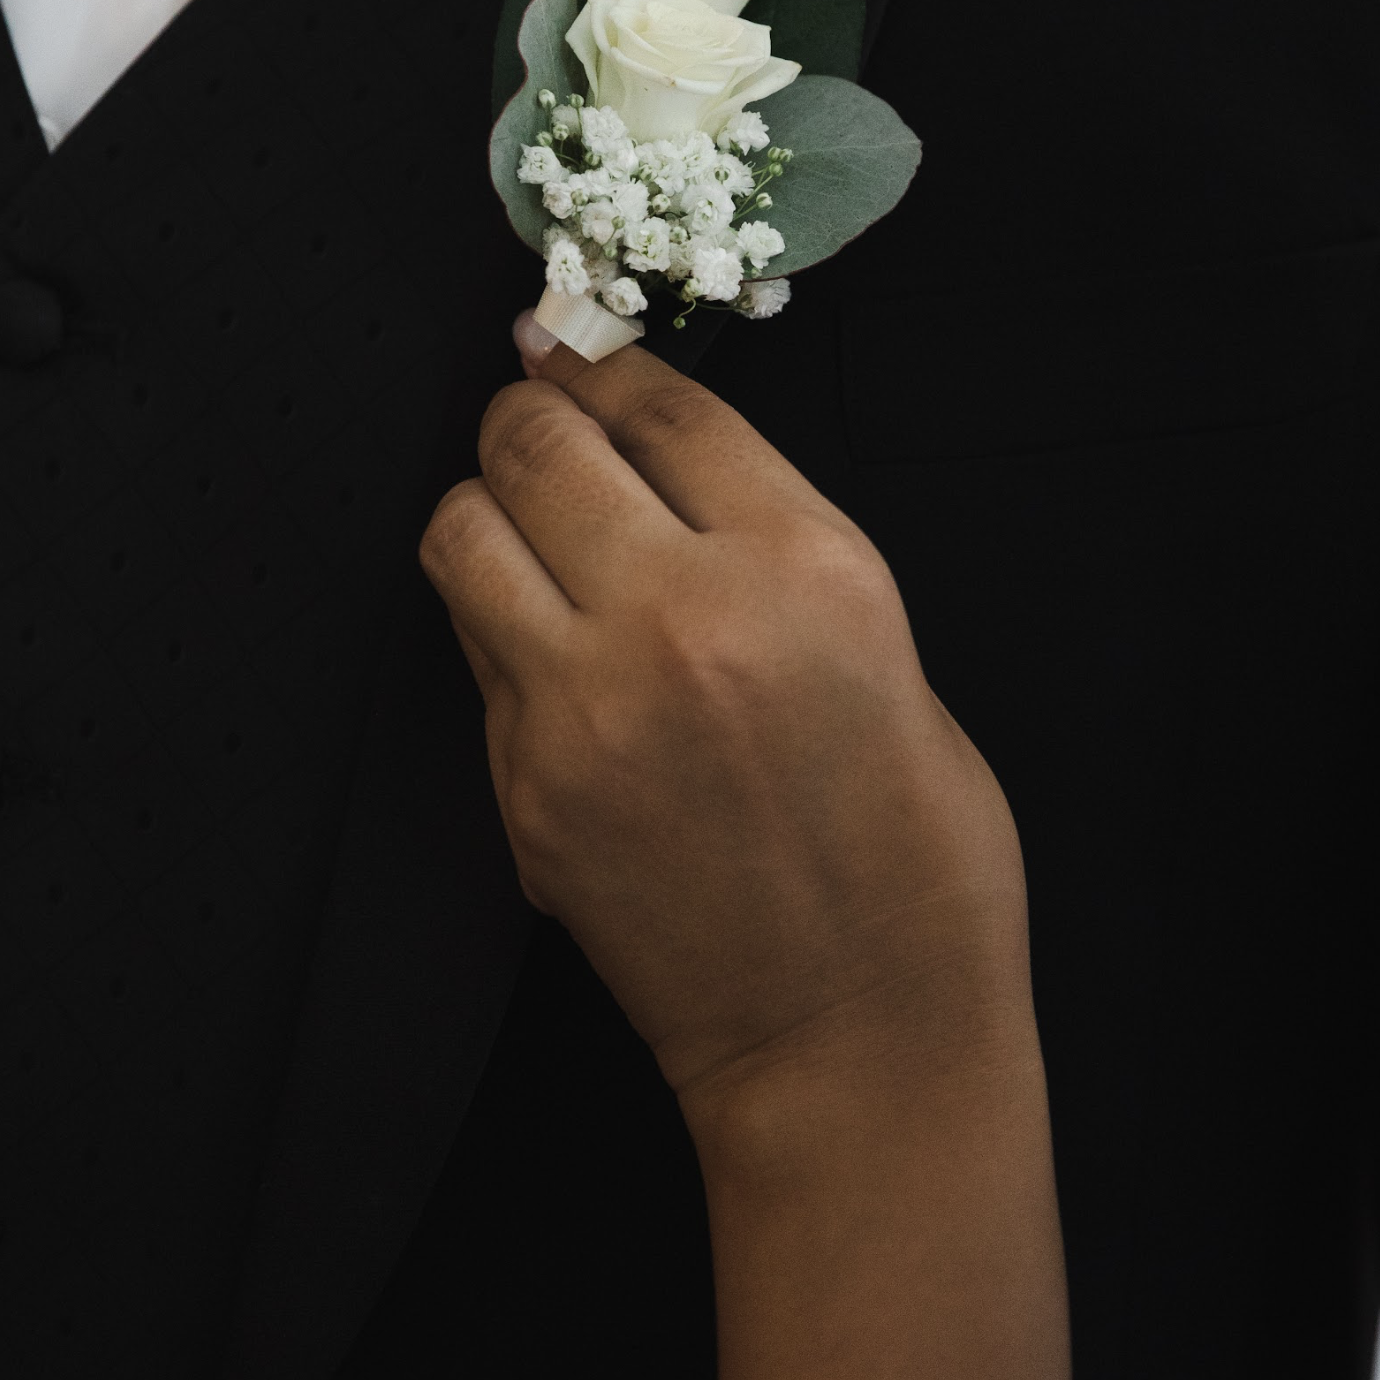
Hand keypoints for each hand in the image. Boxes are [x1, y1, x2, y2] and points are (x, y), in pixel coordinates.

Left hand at [417, 333, 1032, 1117]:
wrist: (859, 1035)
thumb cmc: (914, 853)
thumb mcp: (887, 652)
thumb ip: (771, 548)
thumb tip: (662, 466)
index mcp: (810, 566)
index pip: (663, 406)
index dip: (605, 360)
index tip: (572, 343)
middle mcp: (688, 614)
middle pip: (539, 441)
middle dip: (529, 409)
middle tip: (533, 410)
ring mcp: (589, 704)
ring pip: (464, 528)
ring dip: (487, 507)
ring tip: (522, 525)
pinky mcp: (526, 786)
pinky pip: (473, 651)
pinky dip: (494, 623)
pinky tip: (545, 645)